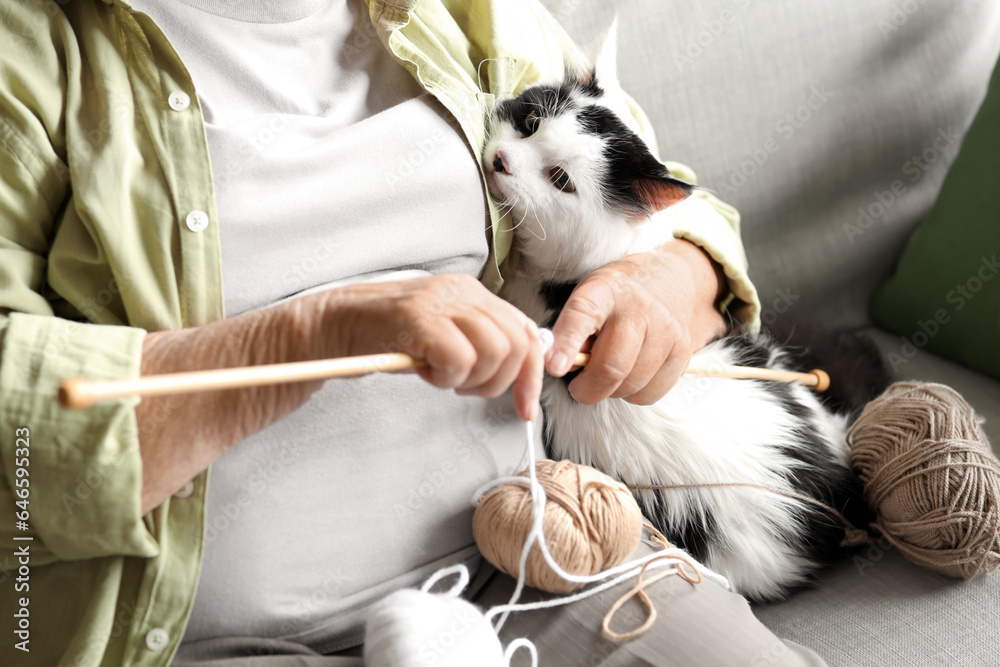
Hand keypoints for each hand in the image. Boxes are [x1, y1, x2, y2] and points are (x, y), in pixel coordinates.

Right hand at [323, 273, 543, 420]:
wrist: (337, 323)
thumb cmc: (390, 336)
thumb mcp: (445, 334)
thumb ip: (481, 343)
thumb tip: (523, 373)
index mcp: (474, 292)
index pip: (526, 332)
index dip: (531, 375)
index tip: (525, 408)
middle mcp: (463, 291)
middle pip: (517, 345)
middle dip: (499, 382)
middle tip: (464, 388)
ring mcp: (441, 302)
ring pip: (494, 353)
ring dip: (470, 380)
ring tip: (439, 375)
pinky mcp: (420, 319)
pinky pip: (460, 361)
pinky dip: (445, 378)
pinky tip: (423, 371)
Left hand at [545, 239, 726, 404]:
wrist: (671, 280)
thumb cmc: (619, 295)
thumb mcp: (589, 296)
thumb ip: (572, 330)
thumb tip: (562, 367)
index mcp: (605, 290)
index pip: (582, 316)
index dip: (566, 344)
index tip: (554, 367)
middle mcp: (639, 308)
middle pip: (611, 366)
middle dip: (587, 389)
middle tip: (579, 388)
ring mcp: (665, 331)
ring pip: (631, 386)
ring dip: (612, 391)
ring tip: (610, 372)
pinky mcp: (682, 352)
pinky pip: (650, 394)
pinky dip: (634, 394)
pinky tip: (632, 374)